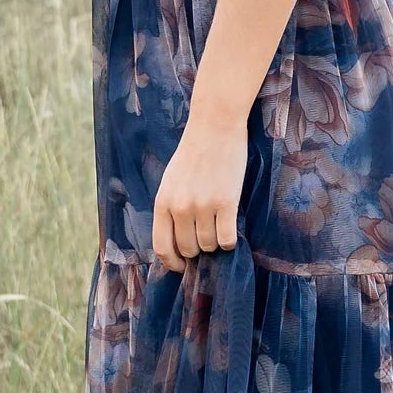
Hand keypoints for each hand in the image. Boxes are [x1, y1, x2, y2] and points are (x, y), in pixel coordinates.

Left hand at [152, 105, 247, 270]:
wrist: (215, 126)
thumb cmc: (193, 153)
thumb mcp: (171, 181)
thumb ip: (171, 208)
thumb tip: (178, 241)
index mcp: (163, 203)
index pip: (162, 247)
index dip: (172, 263)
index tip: (182, 266)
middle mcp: (180, 208)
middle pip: (188, 249)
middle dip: (198, 249)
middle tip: (206, 236)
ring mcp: (203, 206)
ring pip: (209, 245)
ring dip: (215, 242)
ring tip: (219, 224)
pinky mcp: (226, 203)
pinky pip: (227, 239)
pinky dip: (230, 240)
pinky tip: (230, 227)